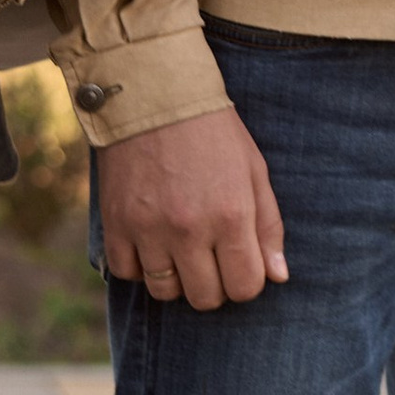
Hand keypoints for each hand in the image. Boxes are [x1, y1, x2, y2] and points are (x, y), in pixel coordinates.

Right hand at [96, 106, 288, 308]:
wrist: (154, 97)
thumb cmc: (213, 133)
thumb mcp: (253, 171)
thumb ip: (268, 227)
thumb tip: (278, 276)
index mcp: (231, 215)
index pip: (245, 287)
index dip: (246, 282)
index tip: (238, 263)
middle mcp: (189, 229)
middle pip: (205, 298)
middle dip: (213, 285)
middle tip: (209, 258)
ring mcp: (148, 228)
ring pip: (165, 291)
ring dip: (176, 278)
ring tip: (179, 250)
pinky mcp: (116, 223)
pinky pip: (126, 272)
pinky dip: (139, 266)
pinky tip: (150, 242)